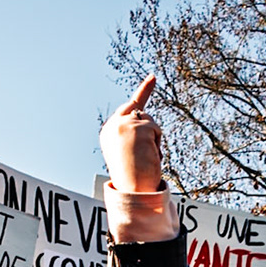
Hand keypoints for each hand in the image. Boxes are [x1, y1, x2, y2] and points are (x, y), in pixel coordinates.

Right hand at [100, 76, 164, 192]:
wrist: (133, 189)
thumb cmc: (133, 178)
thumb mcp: (129, 153)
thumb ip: (133, 136)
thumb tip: (142, 131)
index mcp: (109, 133)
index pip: (125, 110)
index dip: (141, 94)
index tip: (151, 79)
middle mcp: (113, 125)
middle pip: (137, 107)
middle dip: (145, 89)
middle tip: (153, 76)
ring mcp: (124, 124)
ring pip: (150, 122)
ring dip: (154, 141)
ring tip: (146, 158)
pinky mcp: (137, 126)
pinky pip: (156, 130)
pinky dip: (157, 144)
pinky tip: (148, 156)